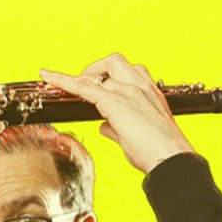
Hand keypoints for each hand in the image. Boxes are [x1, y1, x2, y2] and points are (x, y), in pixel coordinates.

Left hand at [40, 53, 195, 173]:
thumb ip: (118, 128)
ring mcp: (129, 92)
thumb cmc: (160, 153)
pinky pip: (84, 87)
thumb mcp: (138, 137)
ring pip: (100, 72)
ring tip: (70, 86)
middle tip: (85, 84)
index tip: (97, 77)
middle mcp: (141, 86)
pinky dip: (64, 81)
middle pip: (114, 62)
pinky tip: (49, 77)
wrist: (172, 160)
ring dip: (84, 77)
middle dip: (97, 70)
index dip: (109, 74)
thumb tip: (104, 126)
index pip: (128, 73)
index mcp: (150, 93)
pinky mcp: (115, 103)